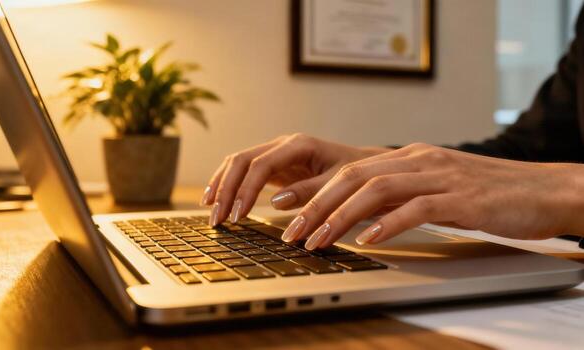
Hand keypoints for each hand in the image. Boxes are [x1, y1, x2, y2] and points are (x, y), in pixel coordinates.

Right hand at [201, 133, 390, 225]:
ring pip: (237, 163)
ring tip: (210, 211)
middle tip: (217, 219)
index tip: (237, 216)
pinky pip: (244, 171)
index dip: (246, 189)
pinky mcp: (273, 166)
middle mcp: (283, 145)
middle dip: (225, 189)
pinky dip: (229, 185)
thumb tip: (276, 201)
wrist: (365, 167)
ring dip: (221, 186)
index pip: (261, 164)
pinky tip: (218, 202)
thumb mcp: (340, 184)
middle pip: (242, 160)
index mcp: (299, 145)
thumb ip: (311, 192)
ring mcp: (276, 154)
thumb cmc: (357, 175)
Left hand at [280, 143, 583, 249]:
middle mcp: (418, 160)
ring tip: (318, 241)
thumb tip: (360, 214)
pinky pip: (415, 208)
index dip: (312, 187)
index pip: (349, 169)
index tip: (283, 207)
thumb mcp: (434, 188)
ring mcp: (439, 176)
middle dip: (316, 204)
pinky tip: (366, 241)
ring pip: (376, 189)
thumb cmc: (486, 193)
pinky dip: (387, 224)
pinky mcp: (461, 198)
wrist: (541, 189)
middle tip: (291, 231)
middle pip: (353, 176)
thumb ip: (398, 195)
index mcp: (408, 158)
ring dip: (341, 217)